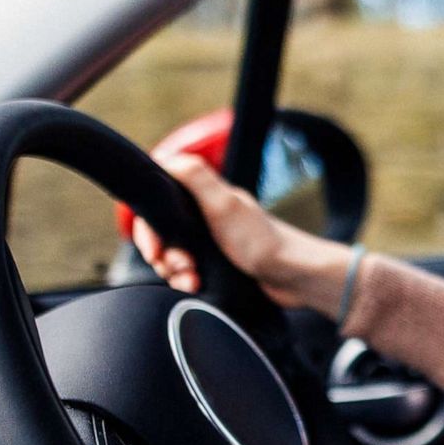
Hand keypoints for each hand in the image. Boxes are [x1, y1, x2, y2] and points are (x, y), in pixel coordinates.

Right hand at [132, 152, 355, 316]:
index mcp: (203, 198)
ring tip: (191, 280)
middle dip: (163, 255)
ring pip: (173, 258)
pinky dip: (187, 283)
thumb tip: (165, 157)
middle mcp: (204, 218)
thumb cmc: (263, 241)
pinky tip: (195, 287)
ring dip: (175, 273)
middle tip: (180, 266)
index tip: (154, 247)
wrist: (293, 277)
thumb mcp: (225, 204)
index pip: (158, 207)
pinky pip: (188, 275)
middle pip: (162, 236)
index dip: (149, 229)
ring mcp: (210, 244)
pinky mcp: (216, 266)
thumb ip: (196, 178)